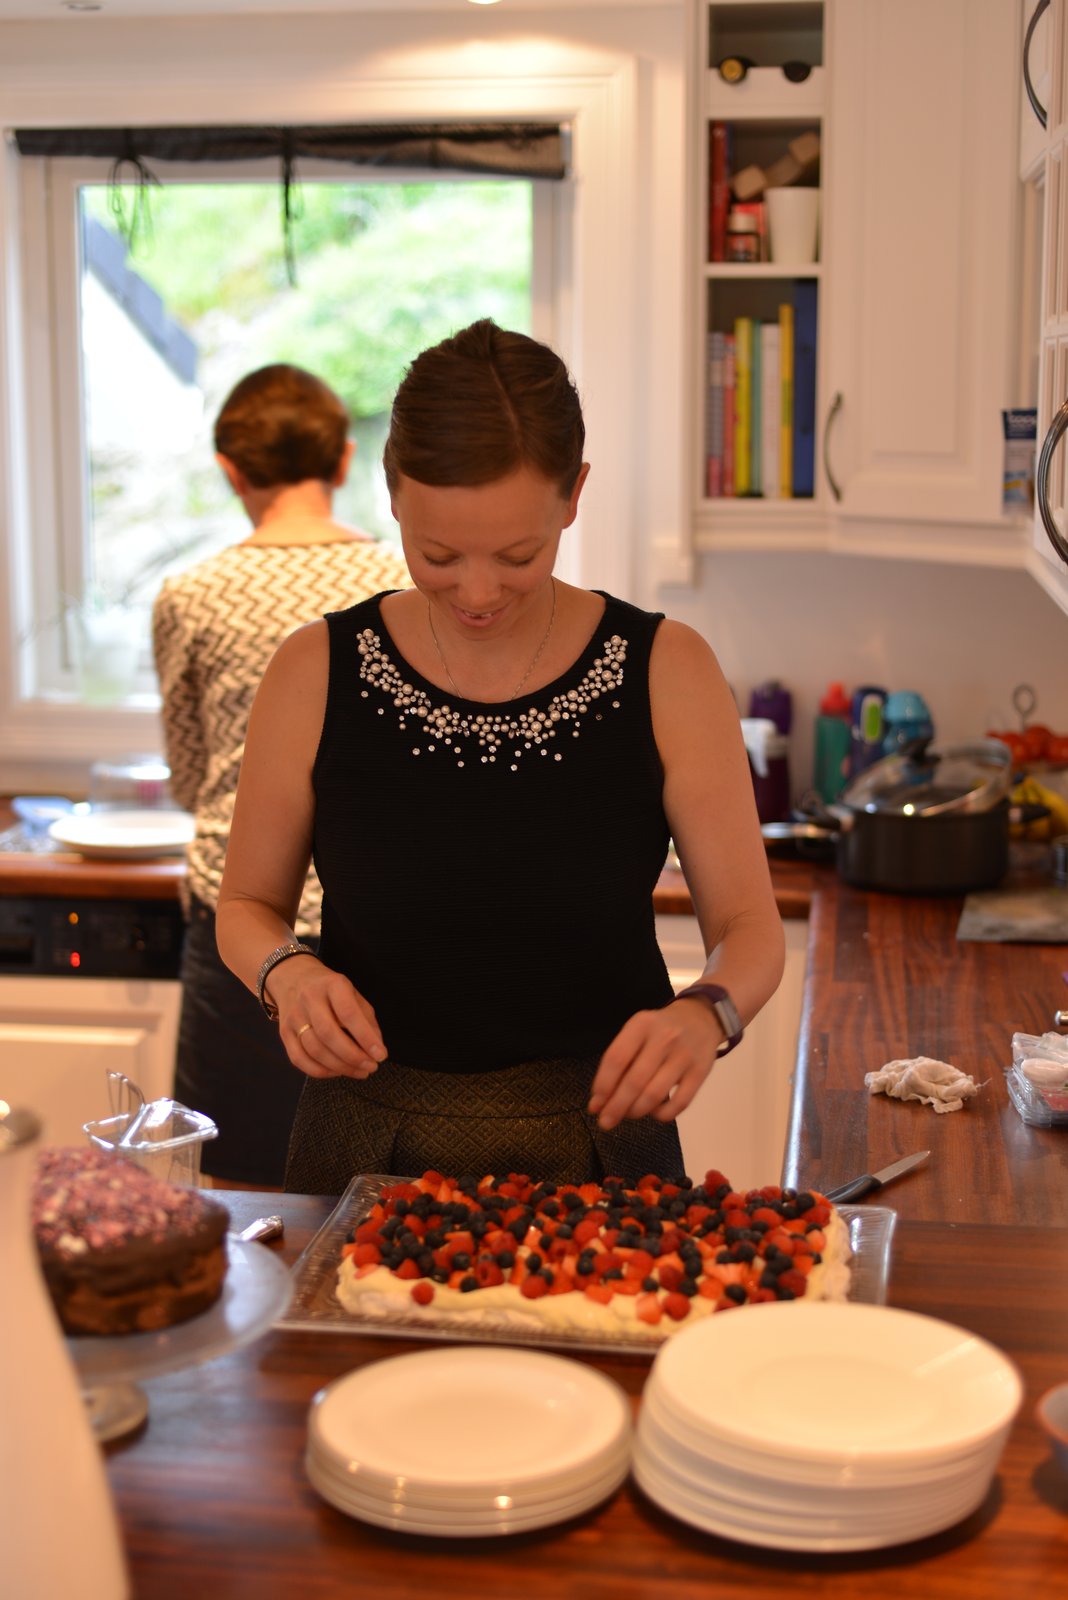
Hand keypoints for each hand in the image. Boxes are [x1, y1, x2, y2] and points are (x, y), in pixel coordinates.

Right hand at [268, 955, 386, 1079]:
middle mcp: (309, 999)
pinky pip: (299, 1059)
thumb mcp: (352, 993)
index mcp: (332, 985)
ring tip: (360, 1071)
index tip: (380, 1054)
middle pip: (328, 1034)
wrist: (292, 978)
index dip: (365, 1037)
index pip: (348, 1013)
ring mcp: (294, 1017)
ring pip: (314, 1050)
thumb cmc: (330, 990)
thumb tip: (376, 1048)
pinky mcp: (284, 1033)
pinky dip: (320, 1071)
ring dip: (340, 1067)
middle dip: (353, 1056)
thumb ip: (366, 1019)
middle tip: (371, 1067)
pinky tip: (337, 1071)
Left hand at [587, 999, 722, 1130]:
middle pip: (634, 1081)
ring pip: (655, 1094)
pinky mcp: (701, 1072)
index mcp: (642, 1025)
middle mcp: (664, 1038)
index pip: (616, 1059)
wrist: (700, 1018)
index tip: (595, 1105)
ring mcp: (684, 1056)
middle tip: (606, 1122)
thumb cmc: (660, 1030)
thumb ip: (619, 1063)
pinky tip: (653, 1113)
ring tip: (628, 1115)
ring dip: (636, 1112)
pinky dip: (662, 1115)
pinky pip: (679, 1103)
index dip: (603, 1086)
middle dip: (616, 1107)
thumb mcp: (637, 1032)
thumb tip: (598, 1104)